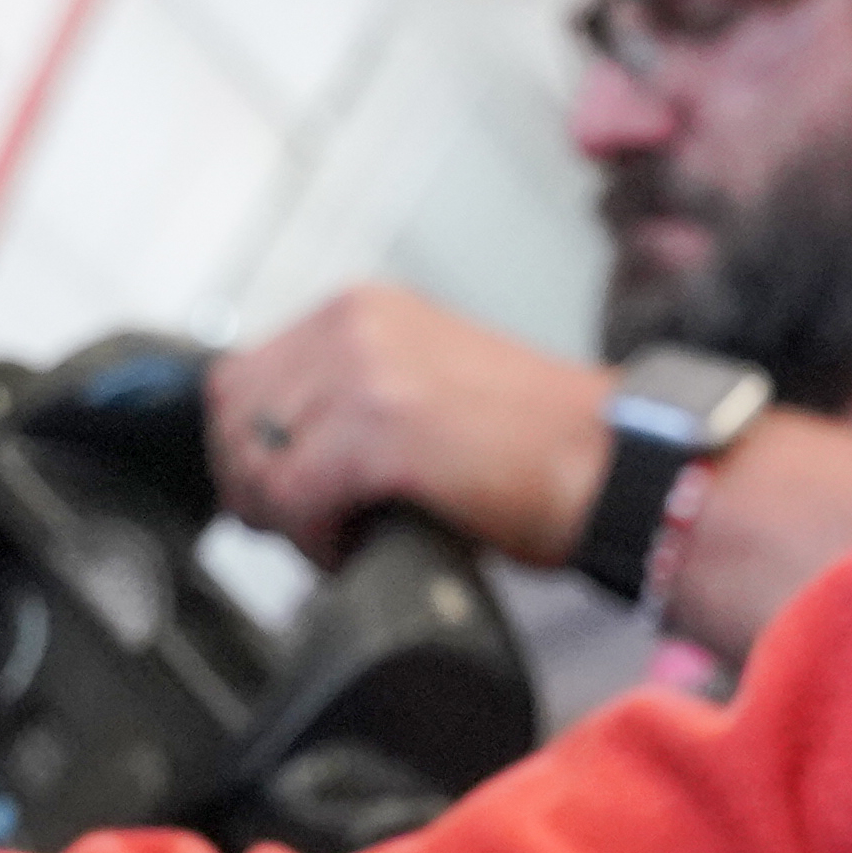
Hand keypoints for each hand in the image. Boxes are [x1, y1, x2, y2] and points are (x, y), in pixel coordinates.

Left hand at [203, 284, 615, 564]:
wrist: (616, 466)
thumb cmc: (540, 447)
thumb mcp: (426, 386)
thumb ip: (349, 398)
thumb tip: (272, 456)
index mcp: (364, 308)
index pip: (243, 374)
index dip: (250, 447)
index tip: (278, 492)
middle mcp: (355, 325)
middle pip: (234, 416)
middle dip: (257, 483)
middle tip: (305, 526)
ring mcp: (364, 373)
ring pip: (257, 463)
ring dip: (288, 517)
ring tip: (343, 535)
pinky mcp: (377, 431)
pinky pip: (293, 500)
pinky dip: (317, 540)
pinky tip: (362, 544)